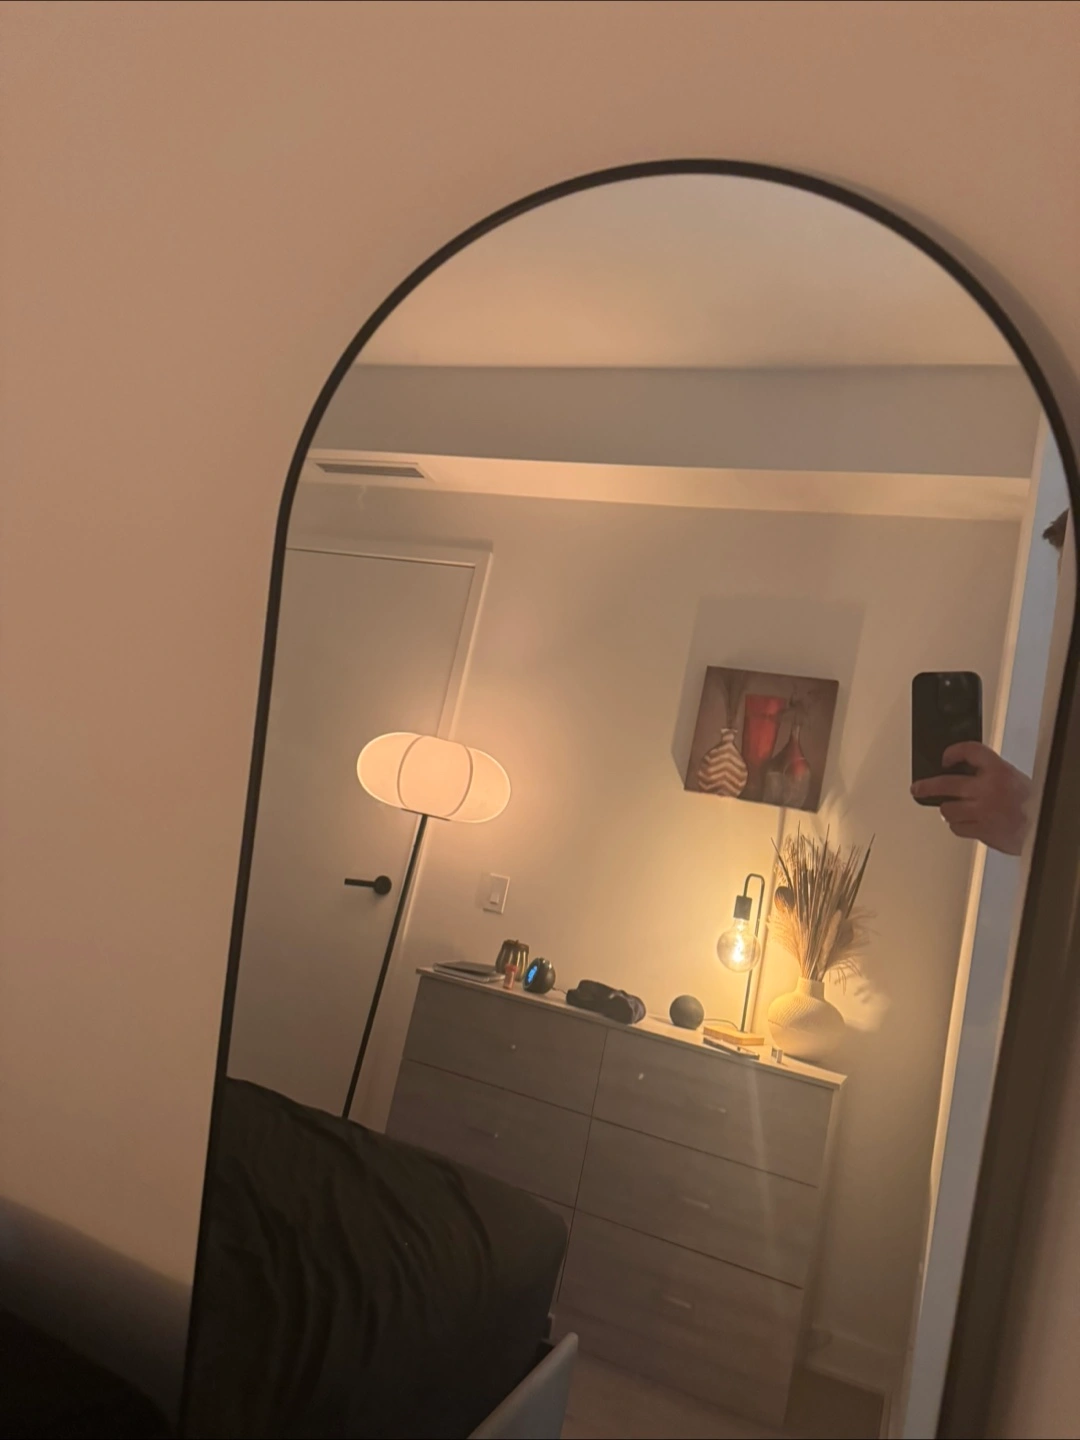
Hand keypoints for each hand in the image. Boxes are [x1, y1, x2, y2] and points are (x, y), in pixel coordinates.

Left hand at [911, 742, 1032, 855]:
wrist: (1042, 826)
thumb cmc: (1028, 802)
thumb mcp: (1010, 776)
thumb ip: (986, 772)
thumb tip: (956, 770)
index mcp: (998, 770)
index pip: (970, 750)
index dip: (953, 752)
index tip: (944, 758)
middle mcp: (988, 789)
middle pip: (945, 783)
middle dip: (926, 786)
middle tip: (917, 788)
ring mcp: (983, 811)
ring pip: (947, 809)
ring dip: (948, 809)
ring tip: (954, 809)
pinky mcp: (981, 830)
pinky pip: (957, 827)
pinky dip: (958, 825)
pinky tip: (965, 822)